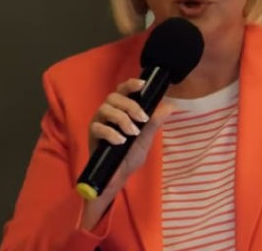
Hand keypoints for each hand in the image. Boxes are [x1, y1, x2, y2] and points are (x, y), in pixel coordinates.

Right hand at [80, 78, 174, 229]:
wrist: (118, 176)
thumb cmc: (130, 155)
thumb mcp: (146, 138)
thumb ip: (154, 122)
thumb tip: (170, 107)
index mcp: (120, 109)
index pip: (122, 90)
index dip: (130, 84)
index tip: (142, 84)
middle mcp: (107, 112)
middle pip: (113, 97)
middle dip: (130, 105)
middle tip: (142, 119)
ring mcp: (98, 123)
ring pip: (105, 109)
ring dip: (122, 119)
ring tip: (132, 133)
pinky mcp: (92, 136)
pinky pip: (98, 127)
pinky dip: (111, 133)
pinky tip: (121, 141)